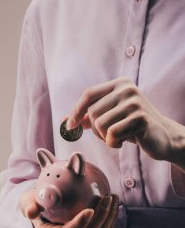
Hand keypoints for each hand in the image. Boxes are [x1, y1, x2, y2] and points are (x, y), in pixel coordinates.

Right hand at [20, 190, 118, 227]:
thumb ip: (28, 204)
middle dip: (100, 217)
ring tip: (112, 197)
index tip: (90, 210)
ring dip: (109, 217)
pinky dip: (111, 220)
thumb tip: (31, 211)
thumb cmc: (36, 201)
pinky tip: (114, 204)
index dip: (78, 225)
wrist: (44, 209)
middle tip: (107, 197)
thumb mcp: (28, 200)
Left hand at [66, 76, 184, 161]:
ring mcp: (134, 103)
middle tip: (108, 135)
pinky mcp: (140, 118)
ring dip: (105, 138)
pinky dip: (113, 143)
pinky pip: (112, 134)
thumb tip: (64, 121)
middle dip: (96, 129)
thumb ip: (89, 117)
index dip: (76, 110)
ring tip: (117, 138)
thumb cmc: (133, 126)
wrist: (162, 137)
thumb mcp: (111, 117)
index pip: (89, 94)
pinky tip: (123, 142)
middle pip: (92, 112)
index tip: (70, 126)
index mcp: (119, 84)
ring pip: (100, 124)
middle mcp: (127, 89)